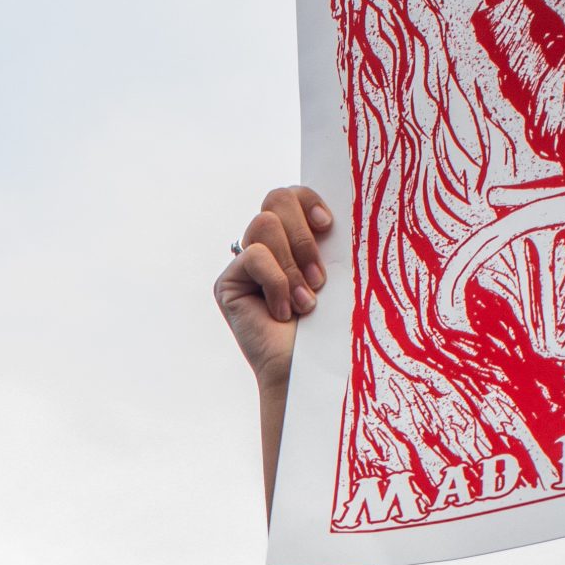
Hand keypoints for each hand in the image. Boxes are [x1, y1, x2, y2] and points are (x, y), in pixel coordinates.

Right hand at [215, 187, 335, 395]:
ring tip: (305, 302)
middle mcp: (266, 247)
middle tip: (319, 279)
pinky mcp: (227, 283)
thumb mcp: (336, 272)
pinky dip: (276, 283)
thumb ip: (326, 237)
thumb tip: (330, 211)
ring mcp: (244, 265)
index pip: (290, 194)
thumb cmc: (330, 328)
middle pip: (276, 199)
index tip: (329, 226)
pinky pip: (253, 255)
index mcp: (292, 238)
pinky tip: (282, 313)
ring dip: (291, 265)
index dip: (308, 200)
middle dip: (302, 236)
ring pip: (264, 224)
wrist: (310, 370)